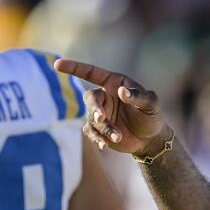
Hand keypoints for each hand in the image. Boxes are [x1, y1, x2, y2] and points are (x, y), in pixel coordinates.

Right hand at [54, 58, 168, 155]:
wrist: (151, 139)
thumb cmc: (152, 115)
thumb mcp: (151, 103)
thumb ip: (138, 96)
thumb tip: (121, 91)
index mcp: (113, 83)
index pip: (91, 72)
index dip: (74, 67)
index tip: (57, 64)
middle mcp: (104, 96)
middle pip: (90, 99)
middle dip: (95, 109)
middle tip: (102, 118)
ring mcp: (100, 113)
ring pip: (92, 119)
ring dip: (103, 128)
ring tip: (118, 137)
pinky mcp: (98, 130)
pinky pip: (90, 132)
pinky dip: (96, 138)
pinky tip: (105, 145)